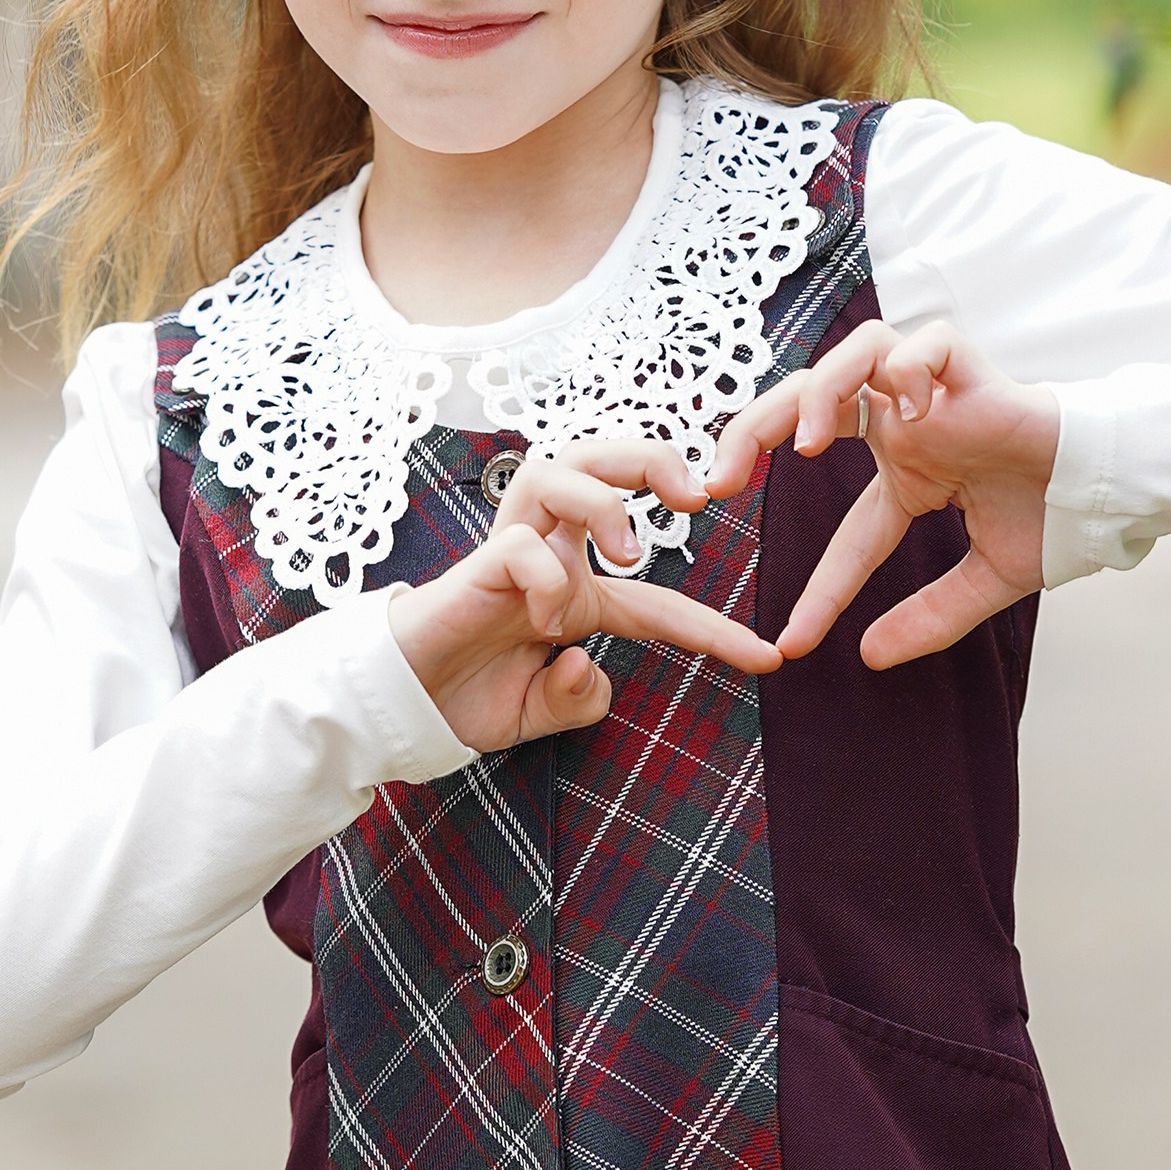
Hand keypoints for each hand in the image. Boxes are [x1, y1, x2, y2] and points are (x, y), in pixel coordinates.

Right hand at [386, 438, 781, 751]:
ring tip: (629, 553)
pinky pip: (521, 544)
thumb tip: (585, 665)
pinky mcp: (477, 565)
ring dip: (605, 500)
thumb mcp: (542, 713)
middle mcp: (551, 556)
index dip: (716, 629)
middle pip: (601, 459)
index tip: (767, 658)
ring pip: (560, 469)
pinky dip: (546, 577)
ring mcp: (514, 553)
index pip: (662, 600)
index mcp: (578, 593)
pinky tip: (546, 622)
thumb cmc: (468, 696)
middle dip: (651, 456)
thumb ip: (577, 699)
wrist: (403, 706)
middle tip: (696, 494)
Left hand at [705, 321, 1057, 668]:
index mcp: (910, 471)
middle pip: (808, 398)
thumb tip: (870, 658)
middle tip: (718, 483)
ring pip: (856, 350)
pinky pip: (923, 340)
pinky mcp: (971, 370)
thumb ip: (930, 616)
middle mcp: (910, 424)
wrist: (1109, 491)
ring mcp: (937, 393)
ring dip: (820, 388)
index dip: (820, 586)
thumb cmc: (1055, 520)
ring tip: (811, 443)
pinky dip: (905, 366)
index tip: (794, 640)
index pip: (845, 530)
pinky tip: (909, 408)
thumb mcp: (984, 581)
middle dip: (752, 430)